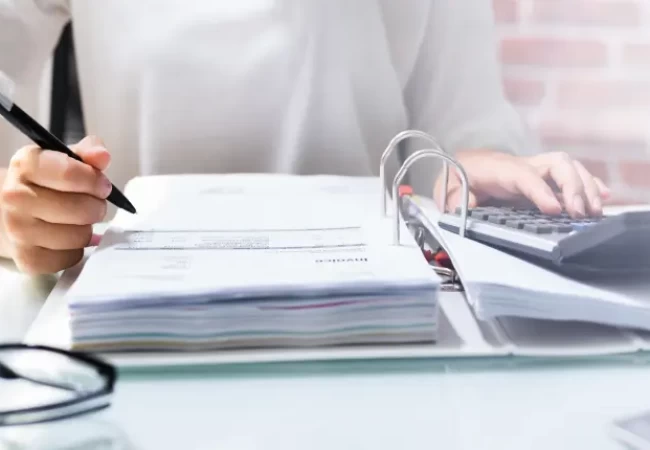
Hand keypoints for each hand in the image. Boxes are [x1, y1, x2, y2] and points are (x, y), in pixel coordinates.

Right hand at [0, 136, 111, 274]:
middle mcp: (15, 197)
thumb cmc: (46, 184)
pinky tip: (67, 239)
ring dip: (87, 229)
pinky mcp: (28, 259)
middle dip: (96, 207)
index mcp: (26, 166)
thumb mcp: (64, 160)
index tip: (102, 185)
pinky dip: (77, 250)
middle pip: (80, 209)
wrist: (13, 213)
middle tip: (94, 204)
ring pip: (79, 236)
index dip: (95, 181)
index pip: (70, 174)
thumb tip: (102, 156)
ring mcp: (18, 230)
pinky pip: (72, 258)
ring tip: (79, 221)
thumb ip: (87, 153)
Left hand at [434, 149, 610, 216]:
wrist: (457, 165)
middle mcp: (519, 164)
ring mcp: (533, 169)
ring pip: (567, 167)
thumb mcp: (446, 189)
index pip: (523, 175)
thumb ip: (455, 199)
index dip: (540, 191)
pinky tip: (602, 197)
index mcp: (495, 168)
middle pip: (555, 164)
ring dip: (585, 187)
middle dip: (572, 187)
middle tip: (578, 213)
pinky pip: (569, 175)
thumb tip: (468, 208)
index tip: (555, 210)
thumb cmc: (454, 177)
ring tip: (593, 211)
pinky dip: (588, 184)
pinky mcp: (541, 177)